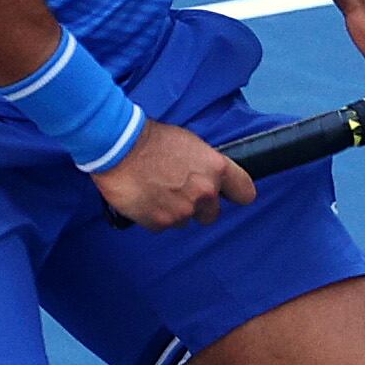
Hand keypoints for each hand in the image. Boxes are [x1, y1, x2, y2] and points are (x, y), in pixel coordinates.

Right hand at [92, 120, 254, 228]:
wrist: (118, 147)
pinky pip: (162, 226)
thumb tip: (207, 175)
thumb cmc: (151, 139)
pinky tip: (145, 199)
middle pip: (213, 214)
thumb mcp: (190, 143)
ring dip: (174, 211)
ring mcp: (183, 210)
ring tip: (157, 192)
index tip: (229, 195)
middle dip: (199, 207)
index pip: (245, 192)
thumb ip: (205, 165)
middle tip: (180, 193)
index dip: (236, 194)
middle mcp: (204, 192)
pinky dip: (154, 217)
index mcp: (216, 169)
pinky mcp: (160, 222)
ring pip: (185, 220)